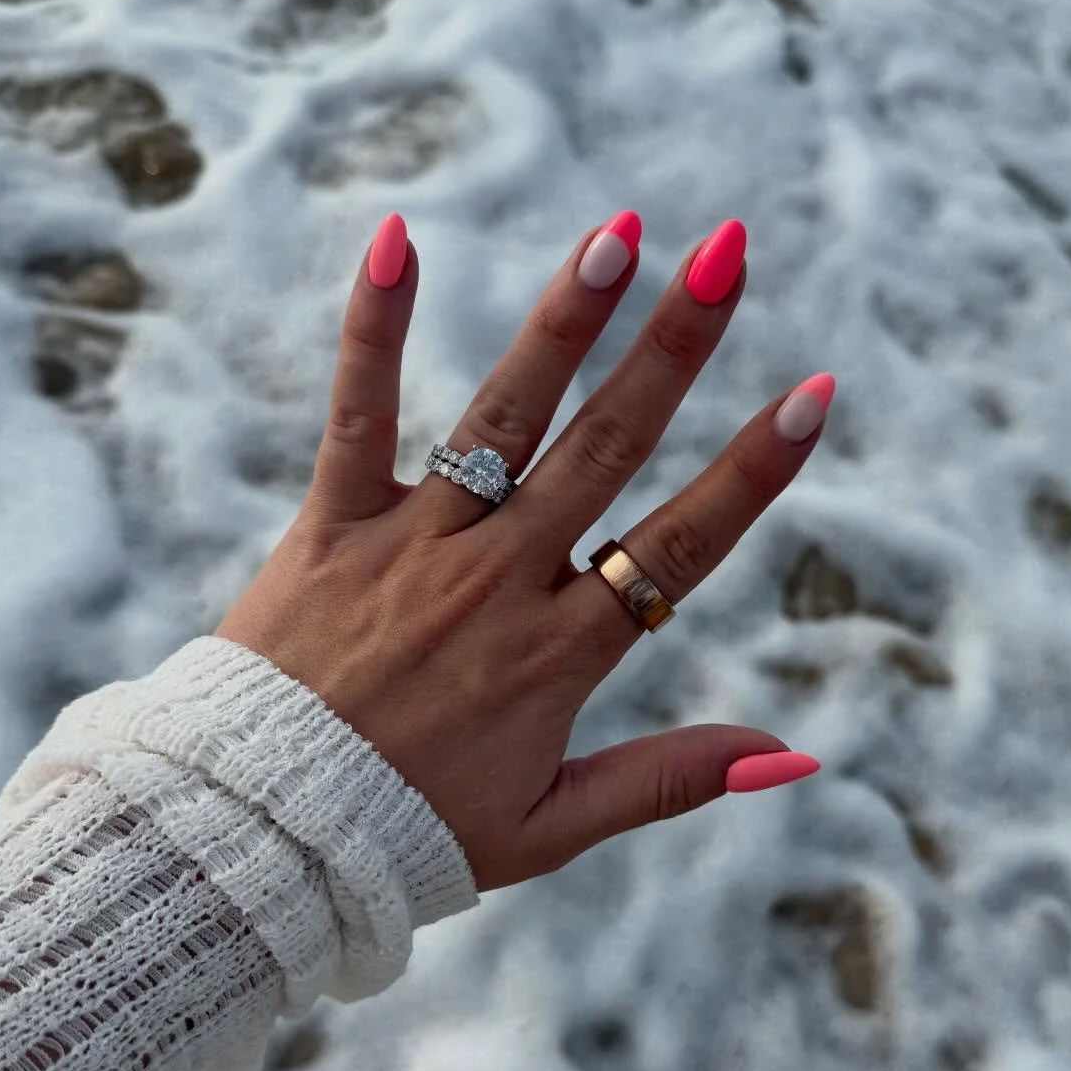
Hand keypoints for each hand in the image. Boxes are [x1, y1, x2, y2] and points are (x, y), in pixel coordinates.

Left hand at [214, 213, 829, 895]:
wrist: (256, 836)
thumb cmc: (410, 836)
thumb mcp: (552, 828)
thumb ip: (673, 779)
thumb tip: (797, 757)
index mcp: (558, 656)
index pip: (678, 548)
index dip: (753, 473)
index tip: (813, 393)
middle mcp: (496, 583)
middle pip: (606, 449)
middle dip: (676, 347)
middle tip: (730, 253)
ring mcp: (413, 547)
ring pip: (504, 416)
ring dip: (563, 323)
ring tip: (616, 234)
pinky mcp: (331, 524)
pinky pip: (358, 414)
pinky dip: (374, 329)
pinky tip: (397, 237)